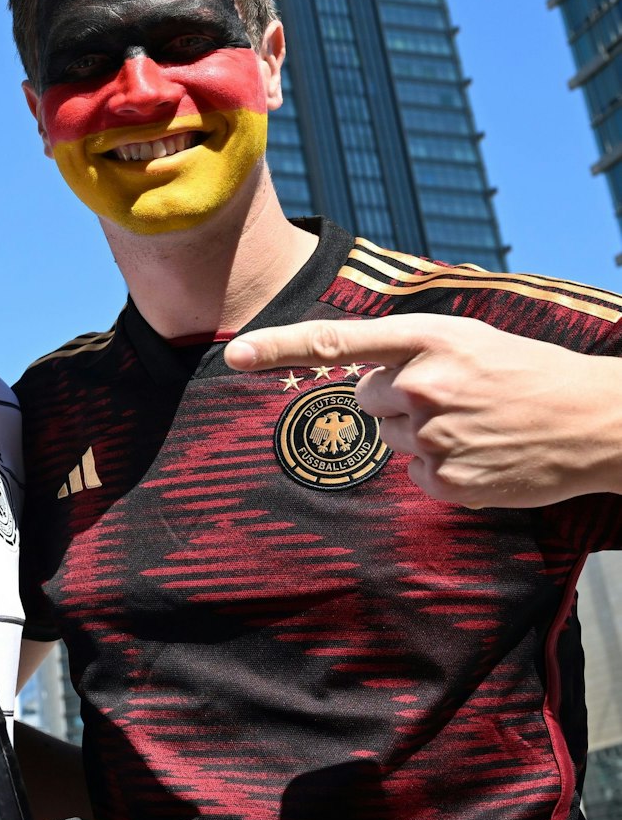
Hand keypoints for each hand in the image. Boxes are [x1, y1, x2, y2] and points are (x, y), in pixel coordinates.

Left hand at [225, 313, 621, 507]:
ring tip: (476, 423)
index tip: (234, 354)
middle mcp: (422, 385)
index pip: (336, 341)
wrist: (598, 421)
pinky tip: (483, 454)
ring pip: (389, 437)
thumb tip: (355, 374)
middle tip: (455, 397)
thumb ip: (407, 349)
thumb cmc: (527, 373)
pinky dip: (443, 468)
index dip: (279, 348)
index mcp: (428, 339)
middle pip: (364, 398)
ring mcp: (433, 436)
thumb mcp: (468, 339)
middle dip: (397, 399)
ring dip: (421, 433)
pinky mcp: (447, 480)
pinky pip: (415, 475)